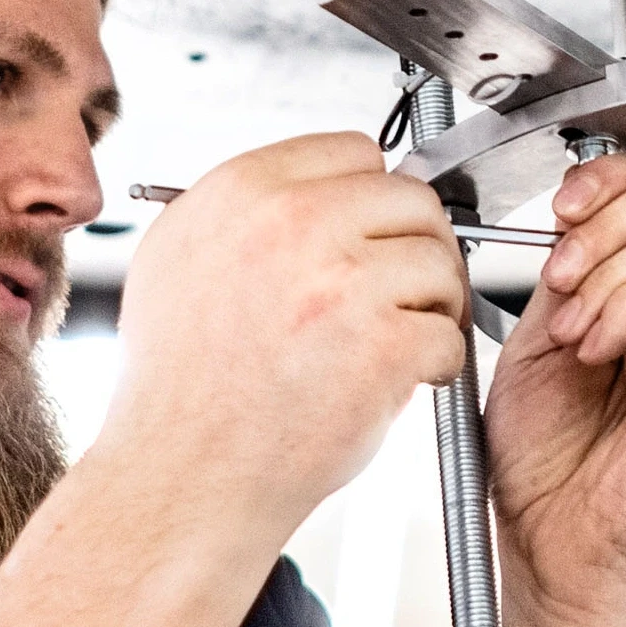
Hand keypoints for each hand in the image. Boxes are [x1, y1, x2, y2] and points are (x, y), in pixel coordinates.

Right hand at [101, 133, 470, 541]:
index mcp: (241, 191)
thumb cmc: (180, 387)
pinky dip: (435, 363)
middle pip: (411, 199)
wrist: (182, 475)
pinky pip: (448, 333)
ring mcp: (341, 283)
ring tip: (396, 341)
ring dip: (431, 304)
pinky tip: (397, 381)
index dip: (370, 199)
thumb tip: (313, 188)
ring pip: (441, 262)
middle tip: (399, 292)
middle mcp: (290, 224)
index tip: (370, 236)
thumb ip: (245, 210)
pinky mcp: (382, 346)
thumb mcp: (177, 261)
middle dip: (414, 247)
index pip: (354, 151)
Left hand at [477, 157, 625, 626]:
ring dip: (611, 265)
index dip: (615, 182)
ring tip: (571, 321)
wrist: (557, 564)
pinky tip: (591, 348)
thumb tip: (566, 226)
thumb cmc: (548, 478)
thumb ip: (564, 287)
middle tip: (562, 266)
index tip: (562, 207)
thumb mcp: (537, 352)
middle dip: (614, 213)